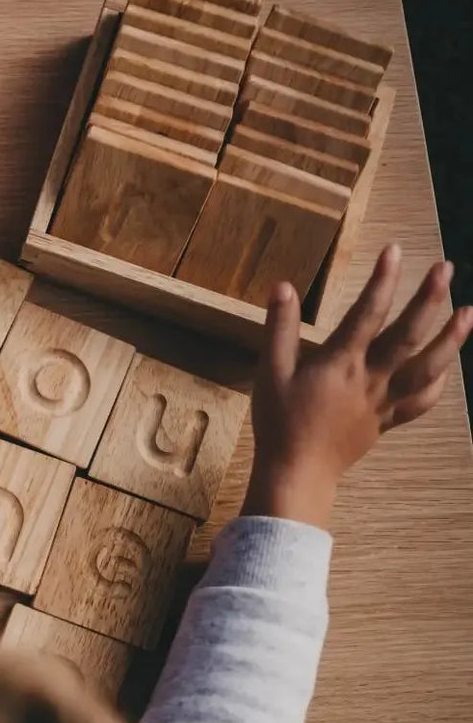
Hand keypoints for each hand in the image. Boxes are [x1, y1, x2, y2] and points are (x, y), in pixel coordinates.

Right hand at [245, 244, 472, 527]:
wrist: (297, 472)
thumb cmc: (279, 422)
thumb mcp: (269, 371)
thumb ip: (278, 328)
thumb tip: (282, 286)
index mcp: (340, 363)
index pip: (367, 313)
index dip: (382, 279)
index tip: (394, 250)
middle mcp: (370, 378)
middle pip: (408, 335)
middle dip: (429, 300)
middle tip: (445, 269)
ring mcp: (383, 400)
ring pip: (427, 368)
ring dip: (451, 340)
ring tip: (468, 313)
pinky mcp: (386, 420)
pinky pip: (420, 401)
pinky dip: (438, 383)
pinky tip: (446, 367)